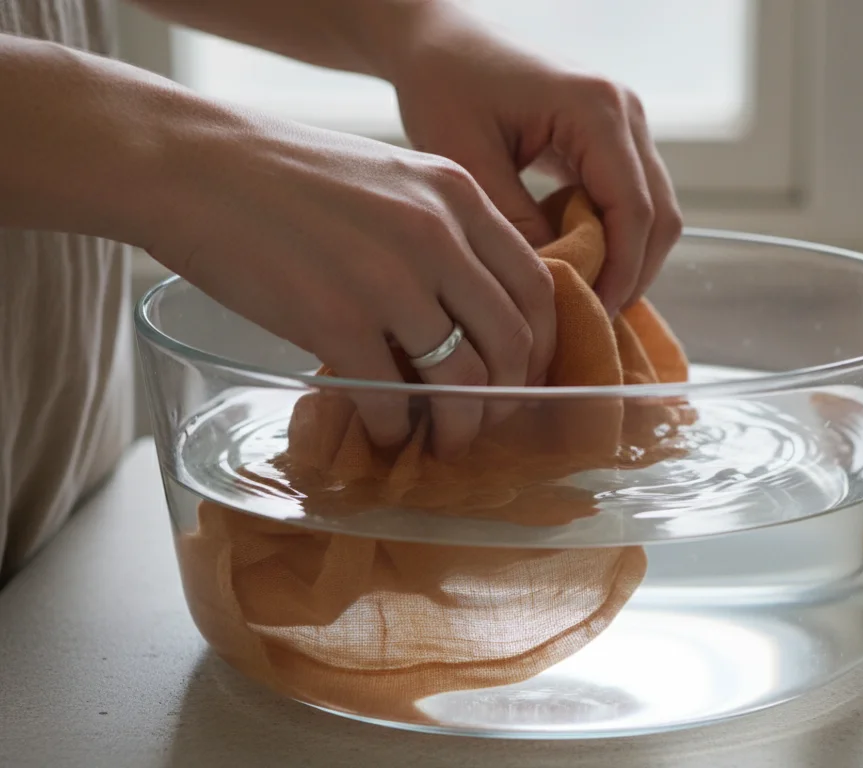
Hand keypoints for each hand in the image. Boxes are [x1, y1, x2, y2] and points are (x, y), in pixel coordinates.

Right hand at [148, 106, 555, 456]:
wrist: (192, 165)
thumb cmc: (286, 175)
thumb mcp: (391, 180)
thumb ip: (441, 232)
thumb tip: (470, 315)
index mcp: (458, 194)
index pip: (536, 284)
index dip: (540, 344)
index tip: (523, 374)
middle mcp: (436, 234)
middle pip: (511, 339)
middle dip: (508, 396)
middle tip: (485, 420)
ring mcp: (389, 279)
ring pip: (463, 380)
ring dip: (459, 426)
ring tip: (441, 441)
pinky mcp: (335, 319)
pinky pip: (392, 397)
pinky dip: (394, 428)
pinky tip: (382, 432)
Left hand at [380, 2, 682, 315]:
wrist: (442, 40)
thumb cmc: (445, 84)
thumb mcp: (466, 158)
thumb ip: (514, 221)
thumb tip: (553, 284)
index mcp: (596, 109)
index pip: (634, 210)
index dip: (620, 272)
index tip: (591, 315)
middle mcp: (627, 112)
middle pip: (659, 216)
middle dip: (632, 273)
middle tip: (590, 318)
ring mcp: (628, 122)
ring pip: (655, 211)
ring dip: (627, 258)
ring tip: (584, 296)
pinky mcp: (616, 136)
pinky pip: (634, 198)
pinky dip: (615, 237)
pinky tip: (579, 262)